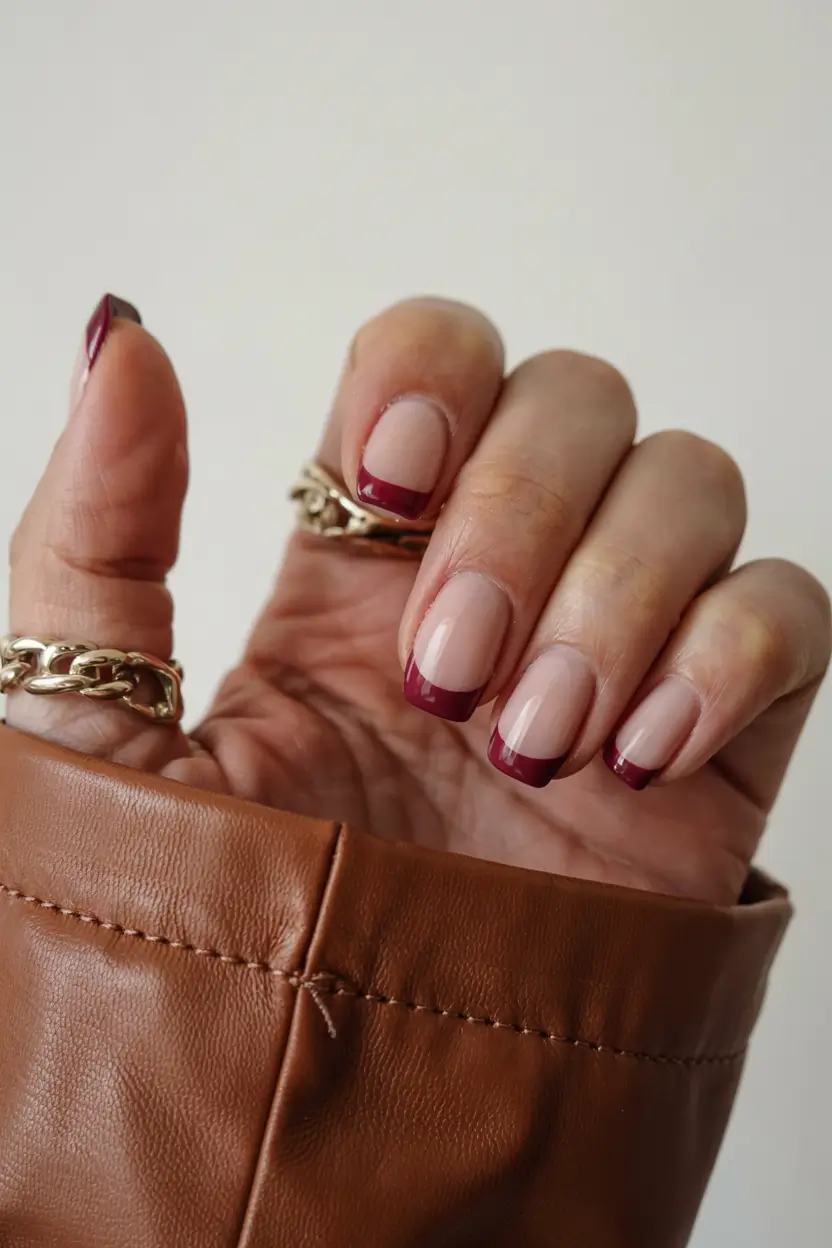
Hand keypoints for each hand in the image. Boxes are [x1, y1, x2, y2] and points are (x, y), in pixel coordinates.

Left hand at [8, 296, 829, 902]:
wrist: (333, 1133)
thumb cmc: (198, 942)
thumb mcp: (93, 732)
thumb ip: (93, 533)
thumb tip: (127, 337)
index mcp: (352, 563)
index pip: (432, 359)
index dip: (431, 372)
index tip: (389, 479)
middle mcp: (492, 583)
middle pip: (577, 398)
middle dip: (523, 512)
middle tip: (446, 674)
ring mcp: (609, 654)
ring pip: (688, 481)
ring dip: (616, 595)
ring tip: (532, 741)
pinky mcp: (705, 742)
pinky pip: (787, 608)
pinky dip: (730, 650)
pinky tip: (639, 753)